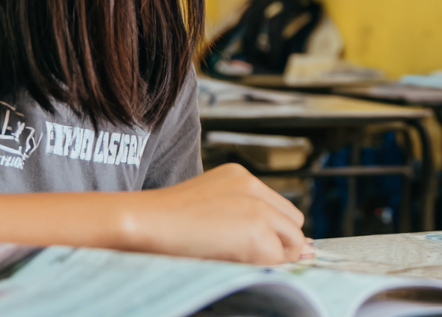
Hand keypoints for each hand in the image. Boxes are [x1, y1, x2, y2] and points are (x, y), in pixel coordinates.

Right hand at [119, 164, 307, 264]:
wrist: (145, 221)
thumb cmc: (165, 224)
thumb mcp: (209, 212)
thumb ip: (244, 221)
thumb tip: (296, 248)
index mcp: (239, 176)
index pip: (278, 208)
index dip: (273, 232)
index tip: (261, 247)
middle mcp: (253, 185)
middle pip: (293, 221)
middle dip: (280, 243)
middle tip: (246, 256)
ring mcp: (258, 205)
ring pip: (293, 241)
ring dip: (273, 256)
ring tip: (233, 257)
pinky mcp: (257, 227)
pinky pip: (278, 256)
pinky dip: (263, 265)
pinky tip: (231, 260)